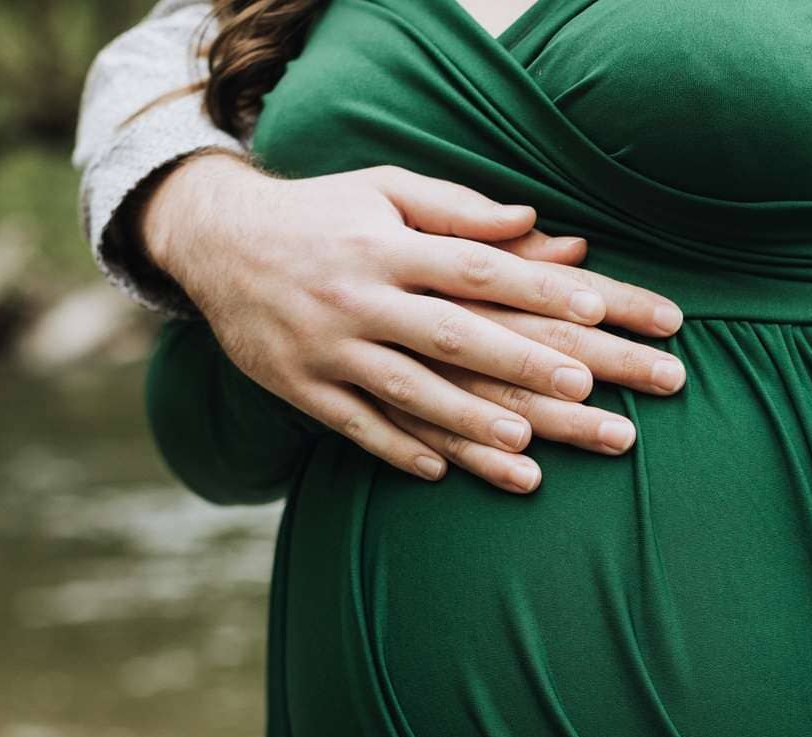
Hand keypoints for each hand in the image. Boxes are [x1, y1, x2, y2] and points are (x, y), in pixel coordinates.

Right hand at [142, 154, 686, 492]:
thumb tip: (535, 221)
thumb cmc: (322, 213)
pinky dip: (396, 448)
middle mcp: (359, 296)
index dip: (536, 287)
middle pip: (452, 334)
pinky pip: (354, 424)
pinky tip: (442, 470)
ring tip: (525, 446)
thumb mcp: (383, 190)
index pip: (474, 267)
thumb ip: (459, 208)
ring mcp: (327, 346)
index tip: (596, 307)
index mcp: (388, 244)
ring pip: (407, 389)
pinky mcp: (300, 385)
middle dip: (521, 362)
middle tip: (584, 387)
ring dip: (467, 420)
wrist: (215, 240)